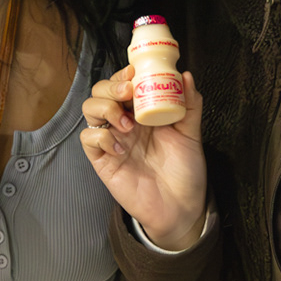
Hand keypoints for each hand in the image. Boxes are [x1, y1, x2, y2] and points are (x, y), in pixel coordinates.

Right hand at [81, 65, 208, 250]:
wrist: (180, 207)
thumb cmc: (185, 171)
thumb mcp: (191, 134)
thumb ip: (189, 105)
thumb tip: (185, 76)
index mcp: (142, 112)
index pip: (123, 83)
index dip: (124, 74)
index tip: (135, 73)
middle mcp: (124, 122)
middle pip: (101, 91)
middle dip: (111, 86)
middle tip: (128, 94)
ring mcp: (111, 140)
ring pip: (89, 109)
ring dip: (105, 109)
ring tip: (127, 124)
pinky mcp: (102, 160)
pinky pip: (89, 139)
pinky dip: (102, 138)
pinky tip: (121, 148)